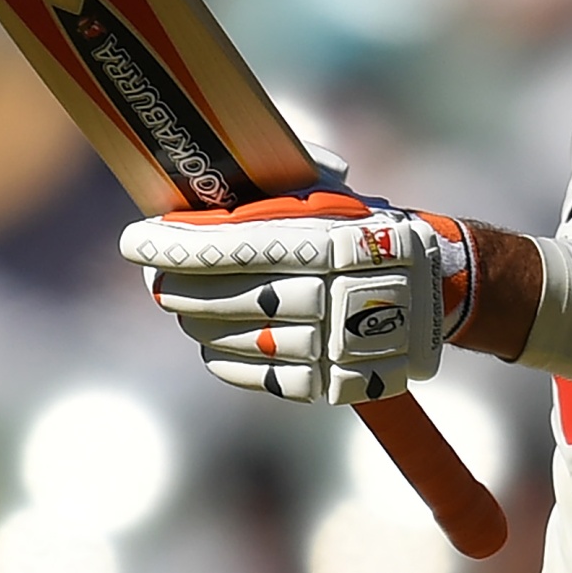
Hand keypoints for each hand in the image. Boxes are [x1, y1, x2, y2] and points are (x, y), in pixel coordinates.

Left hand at [119, 188, 479, 404]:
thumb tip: (200, 190)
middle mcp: (328, 294)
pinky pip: (252, 374)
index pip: (227, 247)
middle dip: (175, 286)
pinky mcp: (327, 383)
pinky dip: (224, 356)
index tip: (134, 241)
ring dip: (198, 320)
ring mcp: (328, 344)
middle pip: (218, 297)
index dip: (171, 246)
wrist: (437, 291)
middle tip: (159, 277)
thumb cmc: (368, 230)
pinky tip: (218, 339)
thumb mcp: (333, 197)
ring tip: (191, 306)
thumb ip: (273, 189)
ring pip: (227, 337)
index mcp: (327, 241)